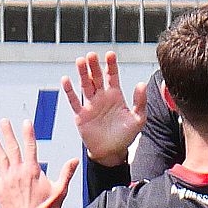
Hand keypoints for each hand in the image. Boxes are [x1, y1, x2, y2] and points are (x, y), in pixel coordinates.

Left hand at [0, 119, 78, 207]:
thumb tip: (74, 160)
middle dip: (8, 133)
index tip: (26, 122)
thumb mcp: (60, 190)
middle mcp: (18, 171)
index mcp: (32, 170)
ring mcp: (7, 179)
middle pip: (12, 148)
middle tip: (3, 121)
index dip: (28, 133)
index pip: (30, 146)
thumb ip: (66, 173)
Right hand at [62, 51, 145, 166]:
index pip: (112, 76)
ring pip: (85, 85)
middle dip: (94, 66)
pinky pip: (74, 101)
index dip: (111, 65)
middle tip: (91, 55)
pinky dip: (69, 91)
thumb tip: (142, 84)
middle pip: (96, 77)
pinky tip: (66, 79)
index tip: (110, 54)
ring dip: (82, 73)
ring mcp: (90, 105)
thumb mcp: (138, 119)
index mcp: (116, 96)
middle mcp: (102, 97)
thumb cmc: (125, 136)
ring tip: (80, 61)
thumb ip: (140, 102)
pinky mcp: (81, 115)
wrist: (111, 153)